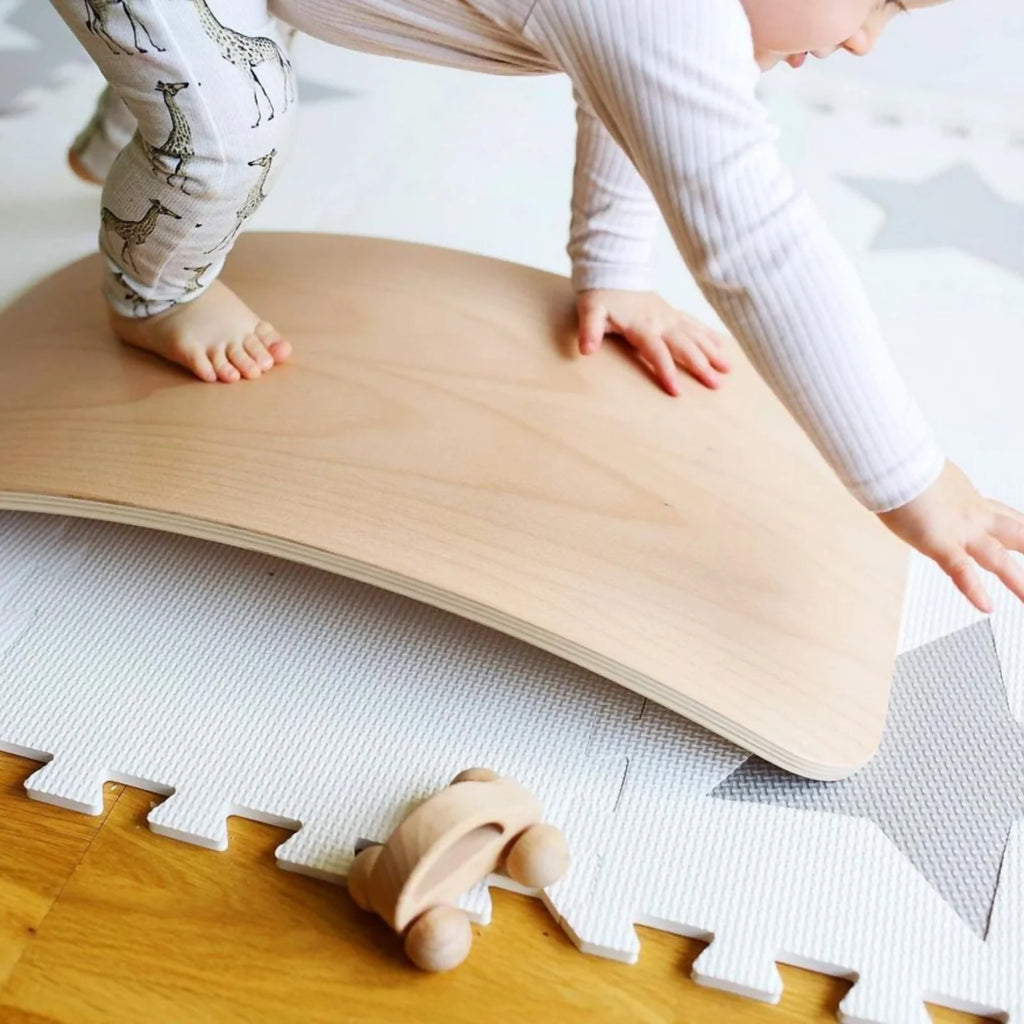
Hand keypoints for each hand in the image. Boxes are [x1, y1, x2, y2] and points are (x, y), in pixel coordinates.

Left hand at [576, 288, 730, 395]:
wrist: (612, 270)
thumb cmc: (600, 294)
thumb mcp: (590, 311)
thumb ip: (589, 330)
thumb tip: (586, 349)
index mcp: (642, 326)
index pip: (657, 352)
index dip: (666, 371)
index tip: (676, 391)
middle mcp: (661, 322)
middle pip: (684, 347)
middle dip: (701, 366)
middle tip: (716, 385)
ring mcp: (669, 317)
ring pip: (695, 336)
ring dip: (712, 353)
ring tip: (728, 369)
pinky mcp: (672, 313)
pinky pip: (695, 325)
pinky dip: (709, 336)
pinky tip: (723, 346)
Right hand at [877, 460, 1023, 612]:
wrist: (893, 463)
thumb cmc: (899, 466)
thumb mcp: (921, 476)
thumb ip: (926, 488)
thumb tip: (918, 485)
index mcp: (967, 498)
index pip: (1002, 514)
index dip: (1019, 526)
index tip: (1022, 532)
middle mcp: (971, 514)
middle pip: (1015, 533)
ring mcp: (959, 530)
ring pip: (998, 558)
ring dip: (1017, 581)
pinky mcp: (938, 542)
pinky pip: (961, 570)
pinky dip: (974, 590)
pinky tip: (986, 606)